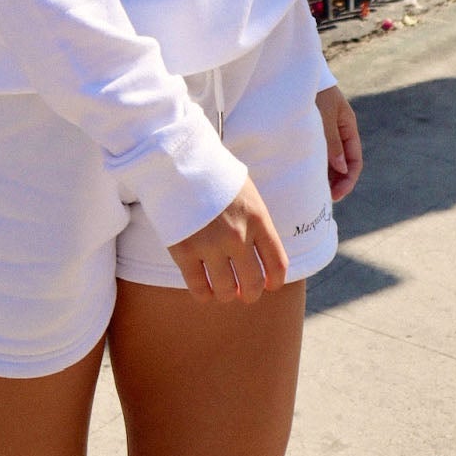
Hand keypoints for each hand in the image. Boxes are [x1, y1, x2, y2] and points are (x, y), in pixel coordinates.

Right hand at [166, 177, 288, 304]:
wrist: (178, 161)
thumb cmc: (215, 175)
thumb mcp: (247, 192)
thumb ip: (256, 222)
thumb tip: (262, 250)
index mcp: (257, 219)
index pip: (277, 264)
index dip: (275, 281)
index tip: (269, 285)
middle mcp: (237, 236)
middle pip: (253, 284)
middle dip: (251, 293)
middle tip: (245, 293)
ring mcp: (210, 245)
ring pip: (226, 291)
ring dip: (227, 294)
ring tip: (223, 289)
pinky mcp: (184, 251)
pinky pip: (198, 288)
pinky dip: (204, 294)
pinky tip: (204, 290)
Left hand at [317, 85, 361, 201]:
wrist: (297, 75)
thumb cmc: (314, 92)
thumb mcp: (325, 115)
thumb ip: (332, 141)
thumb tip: (342, 168)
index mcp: (348, 127)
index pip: (355, 160)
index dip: (348, 179)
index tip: (337, 194)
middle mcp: (340, 132)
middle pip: (345, 164)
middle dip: (339, 182)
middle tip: (326, 199)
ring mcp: (328, 133)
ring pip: (333, 161)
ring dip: (328, 177)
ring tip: (318, 192)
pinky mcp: (315, 132)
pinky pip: (320, 154)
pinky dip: (318, 167)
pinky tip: (310, 177)